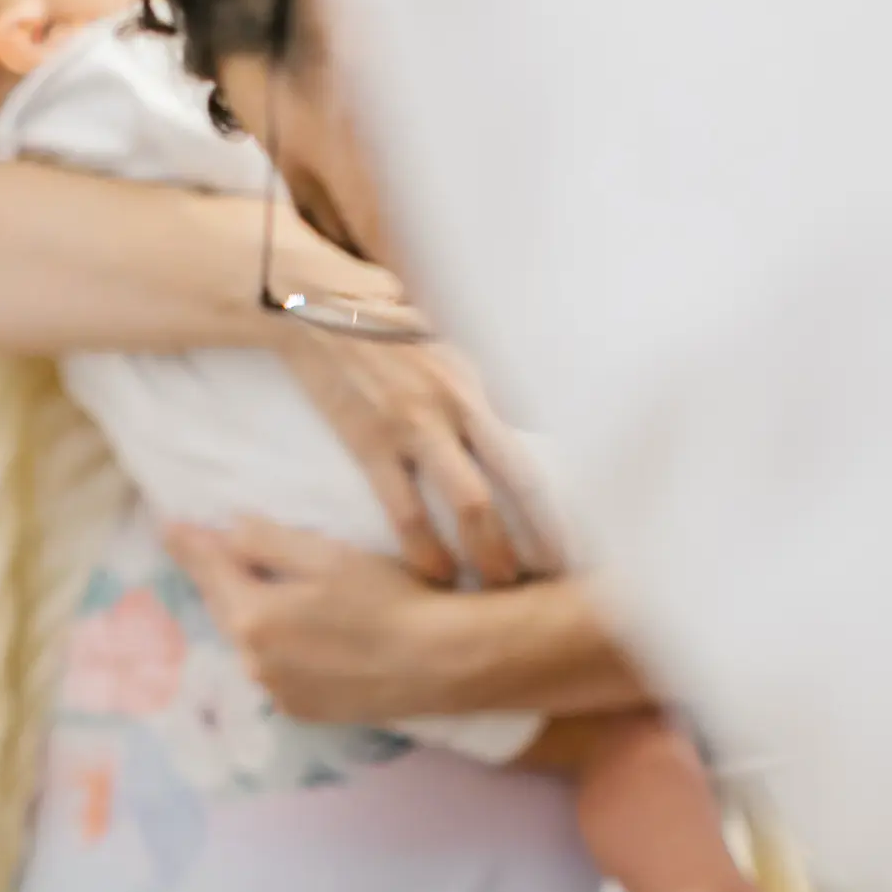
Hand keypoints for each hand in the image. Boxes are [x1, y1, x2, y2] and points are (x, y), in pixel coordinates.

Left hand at [165, 519, 446, 724]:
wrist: (440, 663)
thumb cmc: (388, 599)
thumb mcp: (326, 555)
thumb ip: (266, 542)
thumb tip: (227, 530)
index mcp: (252, 618)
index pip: (209, 570)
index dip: (189, 545)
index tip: (167, 527)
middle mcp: (254, 662)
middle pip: (226, 609)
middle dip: (217, 580)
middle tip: (206, 552)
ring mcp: (277, 692)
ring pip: (250, 643)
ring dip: (250, 616)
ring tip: (259, 592)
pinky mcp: (302, 712)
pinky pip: (275, 671)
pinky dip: (275, 649)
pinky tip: (298, 635)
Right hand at [277, 326, 550, 586]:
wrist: (317, 305)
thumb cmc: (385, 331)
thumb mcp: (447, 353)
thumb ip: (480, 396)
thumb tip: (516, 435)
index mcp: (481, 385)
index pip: (536, 451)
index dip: (559, 503)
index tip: (574, 542)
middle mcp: (460, 405)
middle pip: (520, 483)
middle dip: (541, 538)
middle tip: (552, 578)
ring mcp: (417, 425)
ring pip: (472, 504)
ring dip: (490, 553)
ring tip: (500, 586)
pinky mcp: (371, 441)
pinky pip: (406, 511)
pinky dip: (426, 550)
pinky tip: (438, 575)